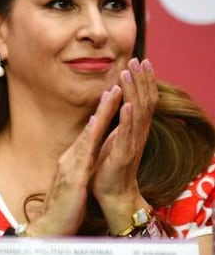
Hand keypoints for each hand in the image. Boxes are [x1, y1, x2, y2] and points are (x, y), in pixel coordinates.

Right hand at [25, 85, 121, 236]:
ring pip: (88, 134)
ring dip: (101, 113)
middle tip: (114, 85)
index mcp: (71, 163)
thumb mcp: (73, 188)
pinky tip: (97, 123)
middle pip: (89, 129)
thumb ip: (78, 172)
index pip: (89, 136)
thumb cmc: (62, 212)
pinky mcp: (73, 177)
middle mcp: (69, 160)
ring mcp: (70, 166)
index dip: (101, 116)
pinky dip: (92, 135)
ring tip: (112, 94)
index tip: (112, 98)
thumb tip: (85, 162)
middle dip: (103, 107)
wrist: (49, 229)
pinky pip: (85, 153)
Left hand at [93, 58, 157, 231]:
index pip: (142, 100)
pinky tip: (128, 105)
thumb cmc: (110, 168)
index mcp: (134, 130)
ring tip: (130, 73)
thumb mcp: (114, 140)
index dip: (142, 81)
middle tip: (139, 59)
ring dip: (134, 92)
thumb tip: (119, 106)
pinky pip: (127, 135)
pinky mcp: (123, 156)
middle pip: (144, 102)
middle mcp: (137, 135)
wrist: (111, 195)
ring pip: (138, 114)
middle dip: (142, 79)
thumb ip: (119, 124)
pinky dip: (128, 119)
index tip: (140, 61)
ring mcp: (132, 144)